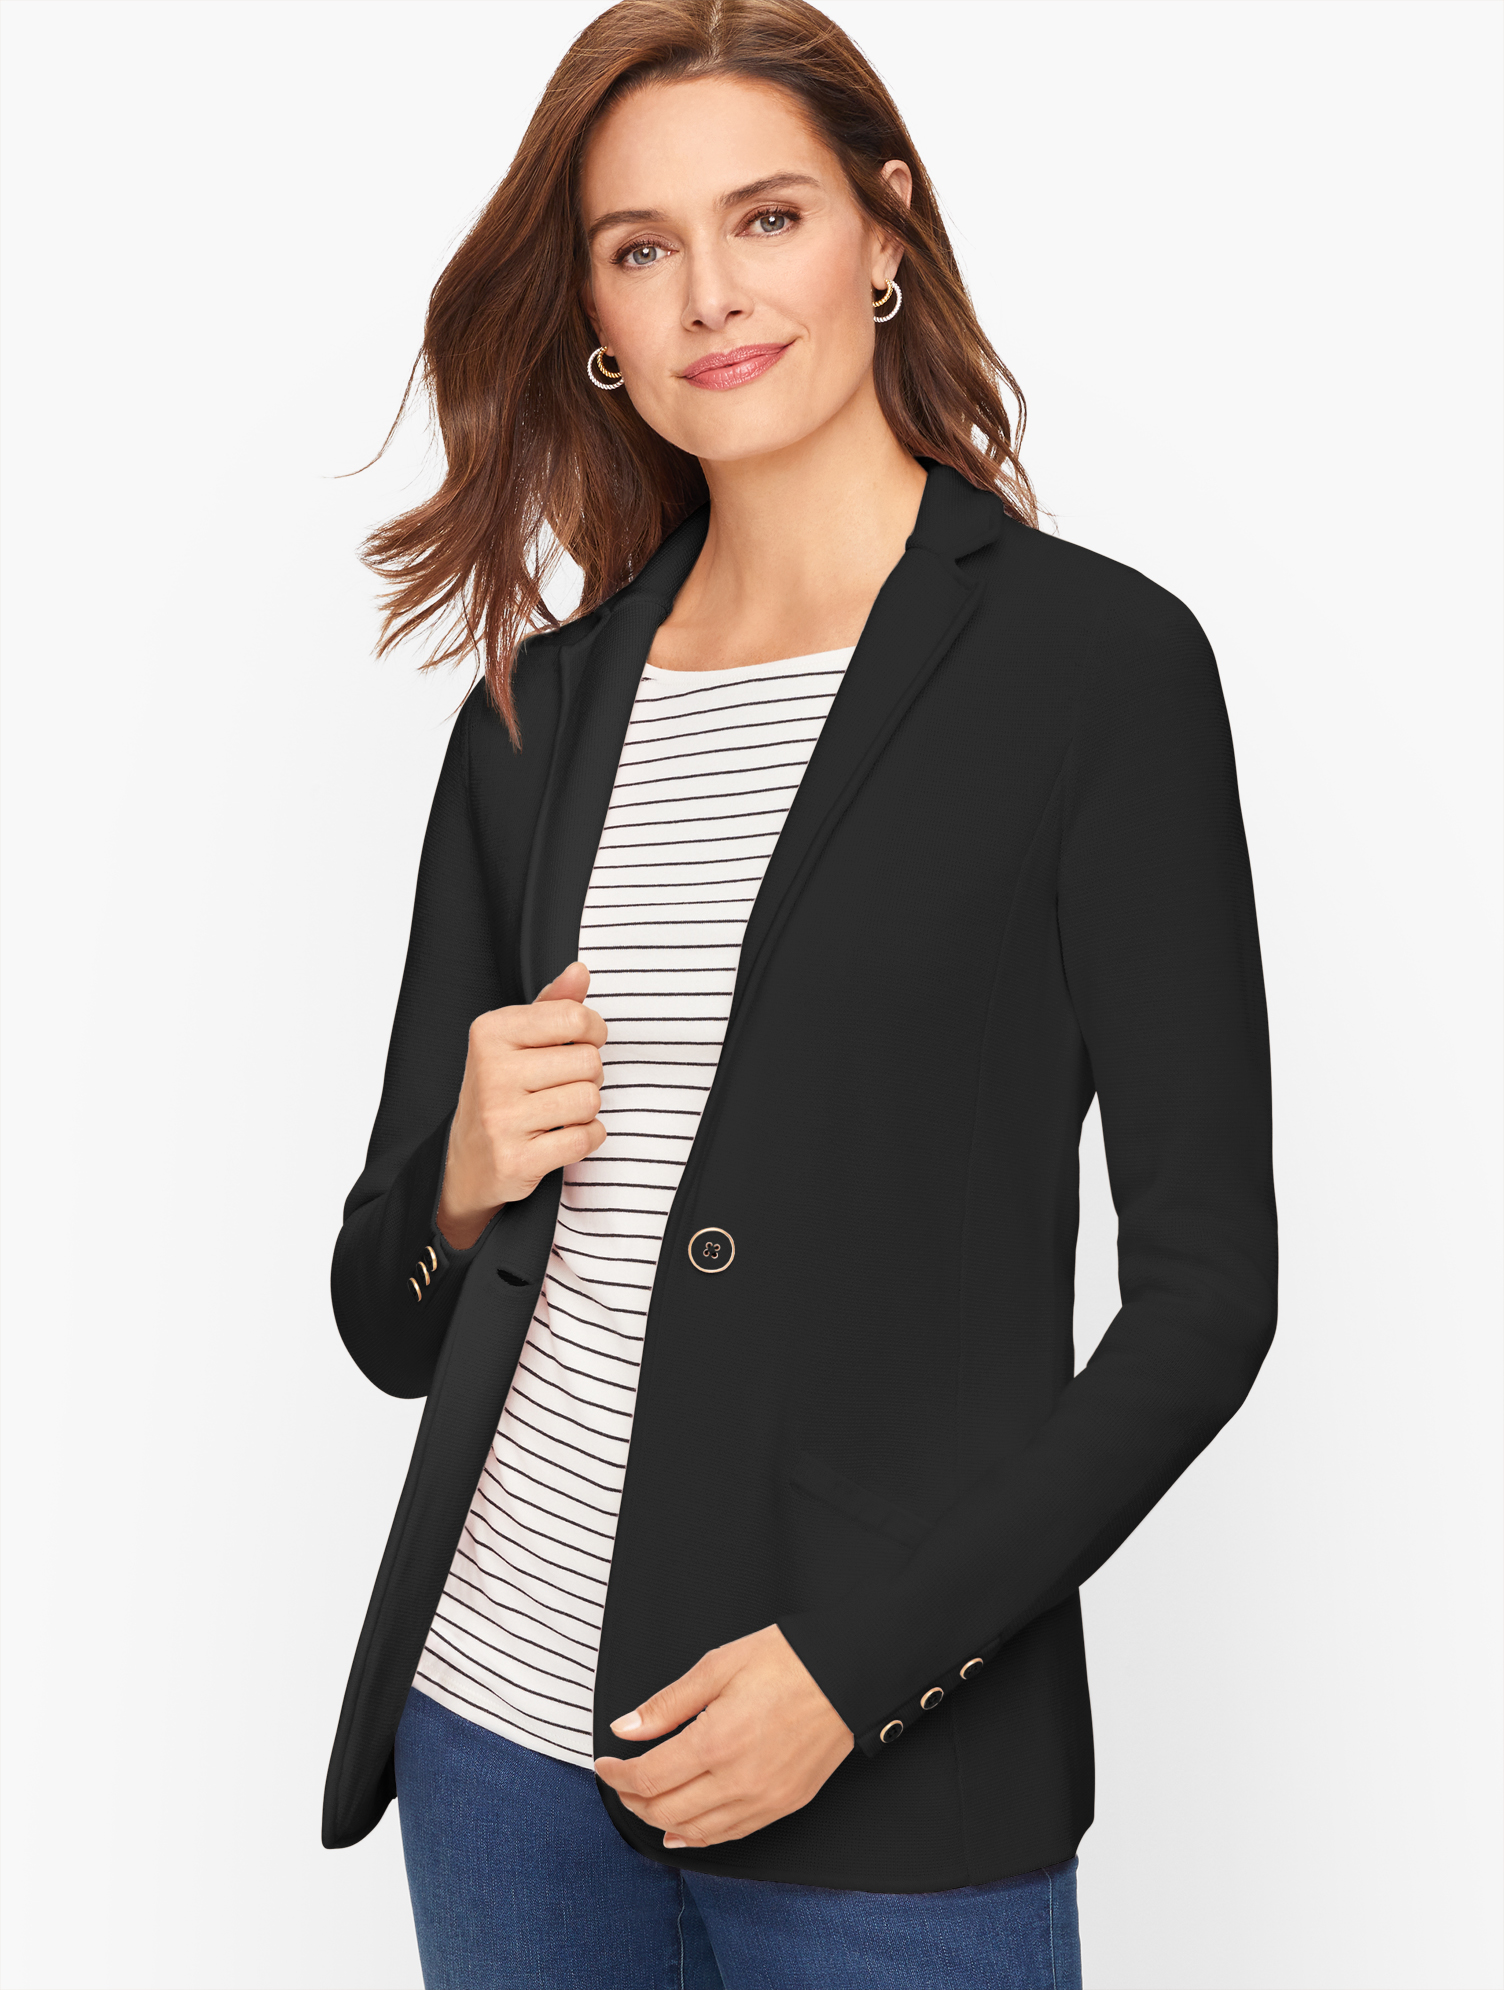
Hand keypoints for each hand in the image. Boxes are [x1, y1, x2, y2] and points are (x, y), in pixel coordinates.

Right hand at [435, 962, 607, 1248]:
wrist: (464, 1164)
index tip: (579, 1043)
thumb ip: (552, 1005)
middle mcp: (491, 1072)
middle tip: (562, 1085)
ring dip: (586, 1110)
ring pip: (590, 1100)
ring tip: (559, 1112)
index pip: (574, 1017)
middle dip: (587, 1075)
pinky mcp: (516, 1159)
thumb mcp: (515, 1041)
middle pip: (589, 1061)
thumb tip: (579, 971)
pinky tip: (562, 1137)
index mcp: (490, 1033)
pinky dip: (586, 1138)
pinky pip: (583, 1139)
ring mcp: (501, 1119)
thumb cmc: (499, 1094)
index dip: (592, 1031)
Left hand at [593, 1625, 853, 1849]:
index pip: (648, 1777)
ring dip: (660, 1820)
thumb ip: (667, 1704)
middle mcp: (737, 1781)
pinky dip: (699, 1836)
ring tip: (643, 1803)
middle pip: (665, 1810)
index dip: (616, 1774)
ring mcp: (763, 1800)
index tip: (603, 1763)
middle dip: (632, 1800)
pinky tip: (683, 1830)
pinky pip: (730, 1834)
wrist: (847, 1676)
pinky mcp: (783, 1806)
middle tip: (620, 1781)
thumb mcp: (717, 1666)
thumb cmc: (786, 1662)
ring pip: (696, 1830)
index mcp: (716, 1742)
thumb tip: (625, 1729)